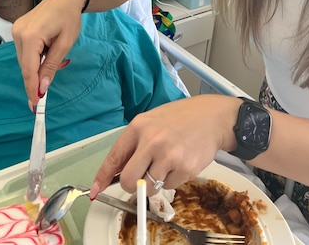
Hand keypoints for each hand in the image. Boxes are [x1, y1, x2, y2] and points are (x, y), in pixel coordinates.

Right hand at [12, 0, 88, 108]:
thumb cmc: (70, 18)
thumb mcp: (65, 44)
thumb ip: (51, 66)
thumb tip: (41, 88)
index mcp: (30, 36)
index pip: (28, 69)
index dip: (31, 88)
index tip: (35, 105)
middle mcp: (18, 33)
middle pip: (25, 66)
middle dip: (36, 78)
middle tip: (48, 88)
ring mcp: (16, 30)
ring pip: (24, 60)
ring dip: (37, 66)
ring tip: (55, 56)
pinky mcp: (18, 29)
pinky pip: (24, 51)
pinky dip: (35, 57)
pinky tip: (48, 50)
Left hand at [90, 95, 242, 196]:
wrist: (213, 117)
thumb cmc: (181, 118)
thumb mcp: (152, 122)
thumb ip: (135, 144)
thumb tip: (118, 170)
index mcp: (139, 127)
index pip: (114, 157)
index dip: (102, 177)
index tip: (96, 190)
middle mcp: (151, 141)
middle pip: (128, 180)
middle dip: (131, 185)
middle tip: (139, 180)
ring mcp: (169, 156)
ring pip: (148, 188)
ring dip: (154, 183)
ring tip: (166, 165)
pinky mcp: (185, 169)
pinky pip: (169, 187)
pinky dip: (172, 180)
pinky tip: (180, 163)